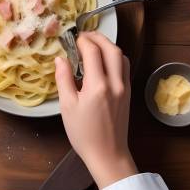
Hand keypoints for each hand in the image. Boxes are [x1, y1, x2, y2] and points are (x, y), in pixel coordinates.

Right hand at [55, 31, 136, 188]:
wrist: (108, 154)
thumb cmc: (83, 133)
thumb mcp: (67, 106)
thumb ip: (63, 79)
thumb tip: (60, 59)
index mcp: (97, 86)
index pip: (93, 52)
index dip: (83, 41)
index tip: (73, 39)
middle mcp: (115, 83)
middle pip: (112, 49)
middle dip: (98, 37)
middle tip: (84, 35)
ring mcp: (125, 88)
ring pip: (122, 57)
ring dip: (109, 46)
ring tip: (94, 44)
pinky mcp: (129, 93)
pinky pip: (125, 67)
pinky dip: (115, 57)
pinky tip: (104, 61)